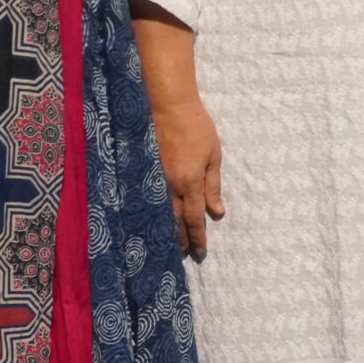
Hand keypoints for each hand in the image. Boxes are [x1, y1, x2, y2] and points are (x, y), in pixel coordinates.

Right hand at [153, 99, 225, 255]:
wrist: (169, 108)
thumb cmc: (197, 128)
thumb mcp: (213, 155)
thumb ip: (213, 185)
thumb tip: (217, 212)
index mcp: (190, 182)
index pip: (194, 218)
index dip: (198, 237)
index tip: (201, 252)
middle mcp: (170, 186)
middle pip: (176, 221)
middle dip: (183, 240)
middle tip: (188, 254)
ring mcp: (155, 180)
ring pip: (162, 214)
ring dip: (169, 231)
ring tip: (174, 246)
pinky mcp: (146, 173)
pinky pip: (152, 201)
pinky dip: (156, 215)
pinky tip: (158, 222)